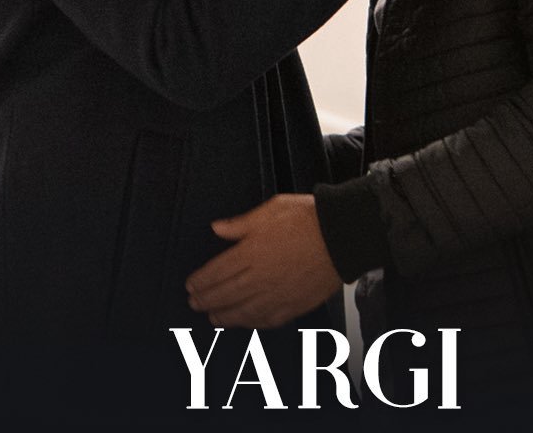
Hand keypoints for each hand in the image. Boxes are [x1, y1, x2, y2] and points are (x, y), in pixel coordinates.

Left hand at [185, 194, 341, 328]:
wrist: (341, 235)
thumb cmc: (309, 219)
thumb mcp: (271, 209)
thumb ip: (241, 223)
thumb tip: (218, 228)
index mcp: (251, 251)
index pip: (217, 272)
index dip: (200, 281)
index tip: (191, 284)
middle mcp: (260, 277)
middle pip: (225, 294)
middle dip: (205, 300)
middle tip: (194, 303)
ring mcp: (277, 293)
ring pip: (243, 312)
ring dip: (224, 316)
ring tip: (213, 317)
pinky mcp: (294, 304)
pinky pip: (267, 319)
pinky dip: (252, 323)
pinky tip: (246, 322)